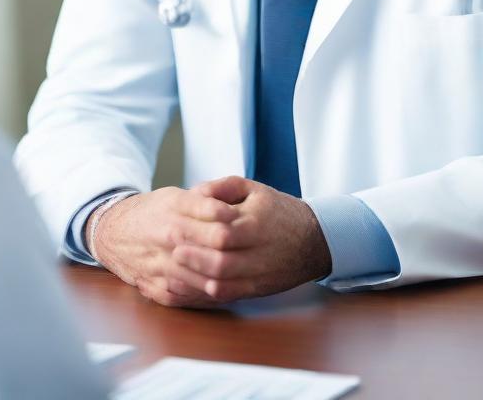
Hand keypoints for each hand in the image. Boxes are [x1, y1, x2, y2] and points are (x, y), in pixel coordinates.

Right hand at [88, 187, 239, 306]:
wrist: (113, 233)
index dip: (238, 225)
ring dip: (225, 281)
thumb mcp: (175, 196)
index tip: (249, 228)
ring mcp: (162, 265)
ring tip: (242, 278)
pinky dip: (207, 297)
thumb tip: (234, 207)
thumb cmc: (151, 212)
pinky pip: (188, 297)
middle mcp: (167, 237)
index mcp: (174, 209)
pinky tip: (221, 291)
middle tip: (251, 256)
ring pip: (202, 279)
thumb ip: (204, 200)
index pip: (216, 219)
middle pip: (212, 251)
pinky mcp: (156, 288)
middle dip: (235, 256)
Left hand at [168, 176, 331, 302]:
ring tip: (175, 267)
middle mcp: (260, 250)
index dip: (196, 233)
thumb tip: (193, 192)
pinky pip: (231, 294)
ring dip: (196, 276)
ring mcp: (260, 272)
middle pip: (221, 260)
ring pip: (224, 281)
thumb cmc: (277, 209)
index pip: (223, 231)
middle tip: (169, 250)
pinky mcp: (259, 288)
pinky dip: (209, 291)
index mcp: (257, 222)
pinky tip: (192, 283)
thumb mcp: (252, 188)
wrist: (313, 239)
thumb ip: (222, 187)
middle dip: (192, 257)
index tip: (174, 228)